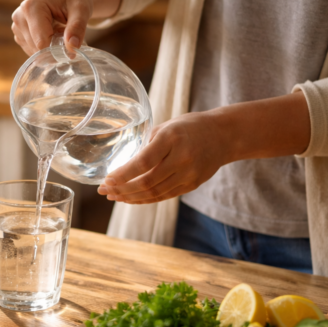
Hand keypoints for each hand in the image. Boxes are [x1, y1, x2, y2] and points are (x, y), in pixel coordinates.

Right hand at [12, 0, 120, 55]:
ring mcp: (17, 26)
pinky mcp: (19, 33)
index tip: (72, 46)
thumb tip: (72, 47)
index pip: (41, 42)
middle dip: (54, 48)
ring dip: (50, 47)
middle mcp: (19, 16)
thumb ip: (77, 27)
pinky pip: (32, 50)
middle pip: (37, 48)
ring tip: (59, 30)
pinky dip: (44, 47)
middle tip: (67, 33)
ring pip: (34, 51)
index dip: (58, 50)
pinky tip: (52, 33)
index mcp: (31, 7)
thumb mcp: (81, 9)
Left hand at [97, 91, 311, 204]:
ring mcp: (189, 174)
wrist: (223, 135)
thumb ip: (146, 145)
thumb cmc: (188, 127)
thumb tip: (121, 163)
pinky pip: (164, 196)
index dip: (122, 175)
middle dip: (121, 190)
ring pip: (155, 193)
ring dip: (131, 197)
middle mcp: (182, 158)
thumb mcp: (166, 127)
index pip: (143, 162)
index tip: (106, 179)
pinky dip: (145, 199)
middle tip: (104, 191)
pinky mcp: (192, 185)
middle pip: (147, 182)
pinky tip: (131, 198)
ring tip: (114, 196)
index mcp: (172, 139)